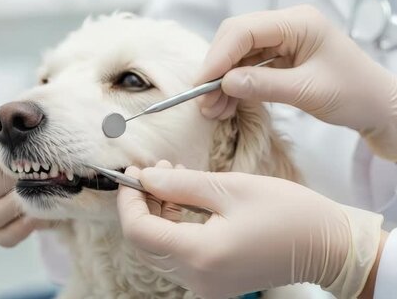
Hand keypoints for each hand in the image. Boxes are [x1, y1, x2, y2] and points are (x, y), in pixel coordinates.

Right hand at [0, 125, 44, 246]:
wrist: (46, 171)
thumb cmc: (22, 148)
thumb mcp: (11, 137)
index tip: (7, 153)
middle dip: (6, 181)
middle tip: (31, 171)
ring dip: (16, 204)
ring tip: (39, 190)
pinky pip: (5, 237)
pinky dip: (24, 226)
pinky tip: (42, 212)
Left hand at [117, 162, 385, 298]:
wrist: (327, 247)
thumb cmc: (287, 213)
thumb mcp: (230, 187)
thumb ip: (180, 184)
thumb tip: (144, 178)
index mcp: (200, 255)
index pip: (138, 231)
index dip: (128, 200)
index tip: (132, 172)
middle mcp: (196, 278)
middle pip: (143, 243)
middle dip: (141, 203)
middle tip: (153, 170)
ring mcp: (204, 285)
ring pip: (157, 248)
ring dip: (156, 212)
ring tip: (171, 177)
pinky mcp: (212, 282)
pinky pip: (176, 255)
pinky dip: (172, 226)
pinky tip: (183, 198)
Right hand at [196, 5, 396, 159]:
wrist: (377, 107)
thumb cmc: (353, 95)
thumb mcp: (307, 91)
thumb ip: (264, 85)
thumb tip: (224, 84)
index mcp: (298, 22)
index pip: (244, 31)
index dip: (218, 57)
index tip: (201, 84)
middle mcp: (287, 25)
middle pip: (235, 38)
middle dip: (216, 69)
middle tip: (203, 100)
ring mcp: (283, 39)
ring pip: (238, 54)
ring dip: (222, 81)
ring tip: (213, 110)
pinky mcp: (280, 56)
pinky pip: (248, 66)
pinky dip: (234, 85)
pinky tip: (226, 105)